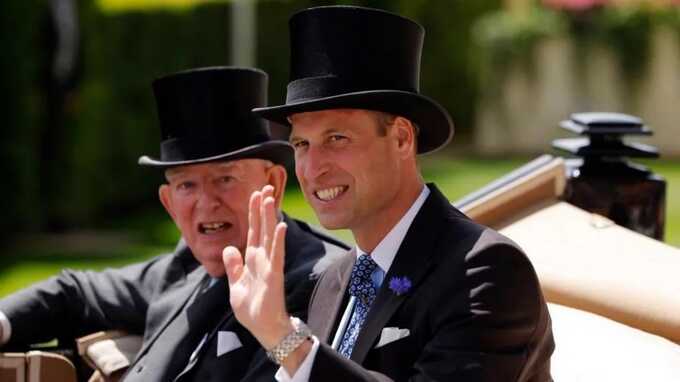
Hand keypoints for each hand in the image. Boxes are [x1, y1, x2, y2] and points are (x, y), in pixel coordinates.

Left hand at [222, 185, 291, 348]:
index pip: (253, 231)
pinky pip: (277, 255)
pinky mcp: (274, 276)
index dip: (253, 212)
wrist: (263, 329)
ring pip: (270, 236)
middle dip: (263, 208)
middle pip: (262, 228)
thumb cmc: (253, 309)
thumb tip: (229, 247)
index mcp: (253, 260)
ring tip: (271, 199)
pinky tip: (280, 227)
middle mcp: (263, 258)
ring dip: (270, 218)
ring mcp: (270, 265)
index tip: (256, 194)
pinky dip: (278, 241)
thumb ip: (233, 266)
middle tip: (265, 186)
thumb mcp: (236, 286)